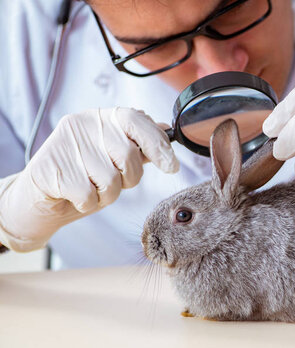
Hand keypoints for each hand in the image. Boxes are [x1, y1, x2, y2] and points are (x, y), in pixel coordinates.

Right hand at [0, 107, 178, 251]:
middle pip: (128, 156)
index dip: (158, 143)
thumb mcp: (116, 159)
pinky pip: (90, 195)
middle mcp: (82, 125)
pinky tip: (75, 195)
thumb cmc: (84, 177)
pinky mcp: (51, 169)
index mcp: (100, 117)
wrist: (41, 199)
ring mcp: (64, 145)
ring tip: (91, 187)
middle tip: (111, 181)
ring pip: (110, 180)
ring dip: (107, 194)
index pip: (136, 120)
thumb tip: (165, 129)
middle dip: (128, 179)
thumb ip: (140, 145)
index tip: (172, 166)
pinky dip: (88, 203)